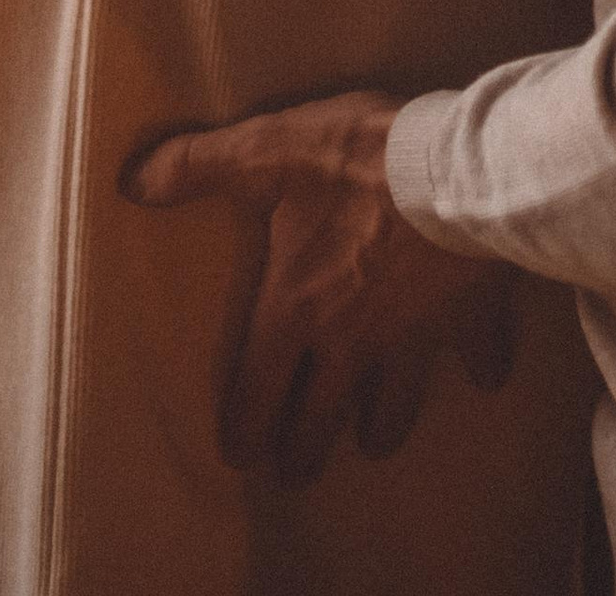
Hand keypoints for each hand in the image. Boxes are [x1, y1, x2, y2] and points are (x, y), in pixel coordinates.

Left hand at [124, 93, 518, 487]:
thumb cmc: (356, 158)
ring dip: (381, 427)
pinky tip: (483, 368)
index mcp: (298, 307)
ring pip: (393, 411)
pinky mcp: (472, 323)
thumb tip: (132, 181)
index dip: (246, 429)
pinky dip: (481, 367)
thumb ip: (200, 165)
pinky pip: (479, 361)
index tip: (241, 455)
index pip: (258, 390)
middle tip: (297, 469)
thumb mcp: (269, 147)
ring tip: (374, 435)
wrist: (457, 167)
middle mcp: (351, 341)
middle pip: (321, 422)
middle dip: (306, 452)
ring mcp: (415, 341)